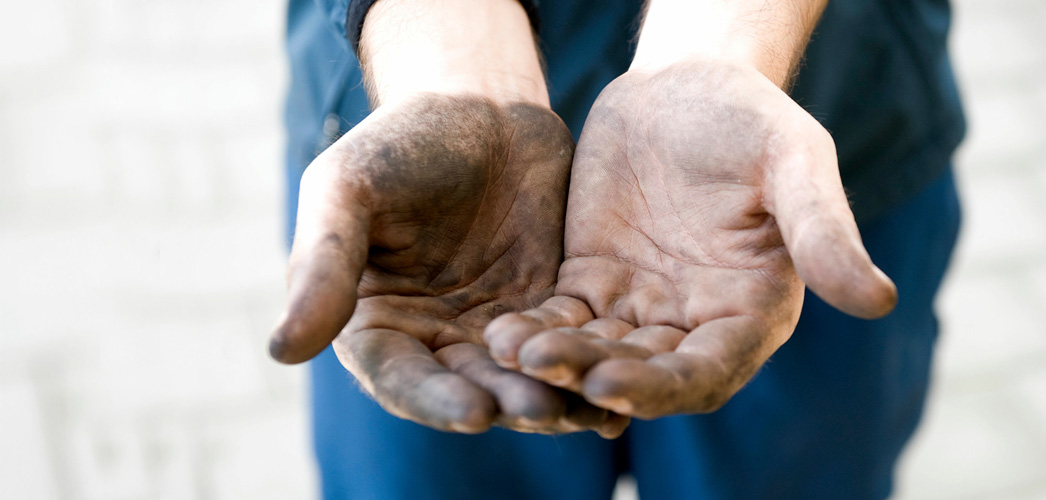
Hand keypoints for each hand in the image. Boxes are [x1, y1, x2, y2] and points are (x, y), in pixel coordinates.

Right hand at [269, 94, 627, 436]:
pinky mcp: (549, 311)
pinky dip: (593, 366)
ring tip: (594, 411)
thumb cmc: (397, 143)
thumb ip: (322, 266)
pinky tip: (626, 383)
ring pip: (526, 377)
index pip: (400, 378)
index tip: (474, 413)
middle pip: (470, 388)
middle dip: (509, 403)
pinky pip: (571, 346)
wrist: (479, 106)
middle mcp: (434, 341)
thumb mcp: (348, 191)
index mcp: (376, 325)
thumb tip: (281, 350)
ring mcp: (494, 330)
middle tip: (546, 412)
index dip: (435, 399)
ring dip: (558, 396)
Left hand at [484, 61, 896, 418]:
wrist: (686, 83)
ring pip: (595, 353)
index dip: (662, 386)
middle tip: (546, 366)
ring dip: (556, 362)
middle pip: (643, 374)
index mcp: (751, 311)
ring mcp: (641, 308)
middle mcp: (695, 323)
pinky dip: (535, 330)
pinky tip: (501, 330)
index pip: (709, 371)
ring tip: (512, 350)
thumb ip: (824, 230)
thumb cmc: (752, 117)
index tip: (614, 384)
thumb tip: (880, 300)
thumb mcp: (794, 161)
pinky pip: (561, 319)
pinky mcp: (592, 284)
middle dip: (595, 377)